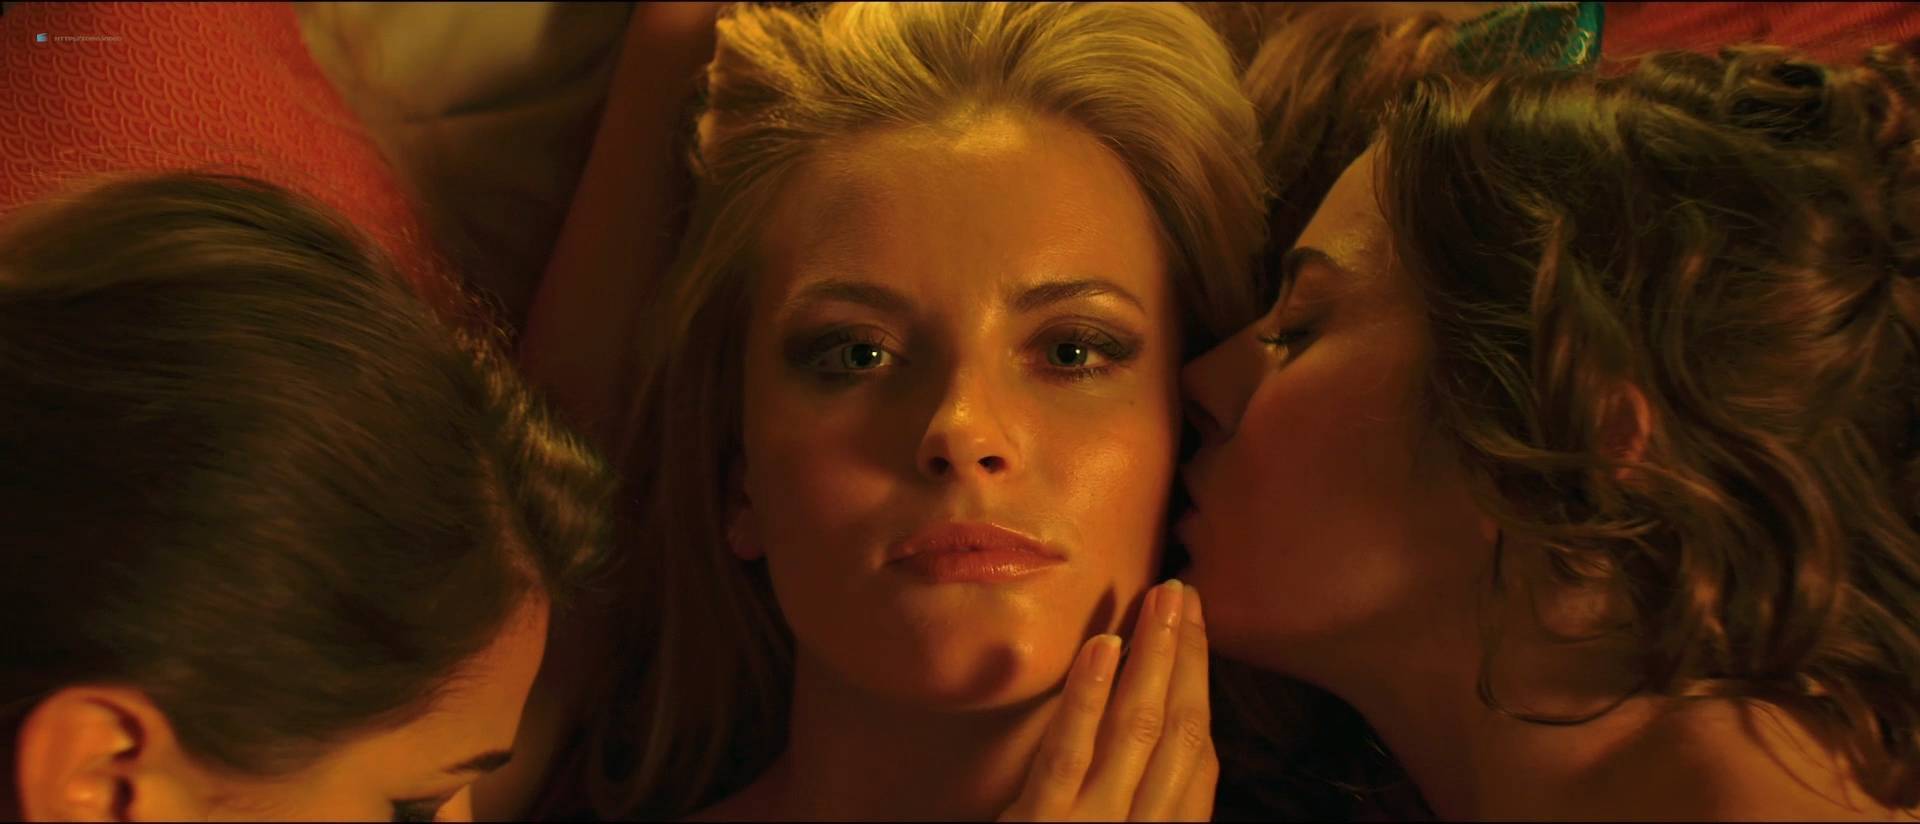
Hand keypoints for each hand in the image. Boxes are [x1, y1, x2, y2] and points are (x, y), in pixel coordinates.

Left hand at [1002, 580, 1215, 821]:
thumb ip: (1135, 788)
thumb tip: (1150, 703)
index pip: (1198, 756)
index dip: (1200, 686)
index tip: (1195, 627)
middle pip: (1177, 731)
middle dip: (1187, 656)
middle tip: (1182, 594)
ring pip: (1135, 729)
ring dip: (1153, 657)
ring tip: (1159, 600)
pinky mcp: (1041, 823)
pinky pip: (1067, 755)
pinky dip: (1088, 697)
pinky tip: (1102, 646)